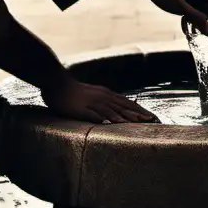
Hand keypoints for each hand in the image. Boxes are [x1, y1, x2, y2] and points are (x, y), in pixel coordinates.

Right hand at [42, 75, 156, 122]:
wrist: (56, 84)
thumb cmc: (74, 92)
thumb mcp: (94, 94)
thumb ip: (105, 102)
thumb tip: (118, 111)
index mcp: (106, 94)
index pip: (127, 103)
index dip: (139, 109)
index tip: (151, 116)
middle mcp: (102, 97)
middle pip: (123, 106)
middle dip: (138, 114)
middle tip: (151, 120)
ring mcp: (92, 102)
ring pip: (112, 110)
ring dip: (125, 116)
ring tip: (137, 123)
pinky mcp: (82, 108)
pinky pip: (95, 114)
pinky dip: (105, 118)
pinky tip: (112, 124)